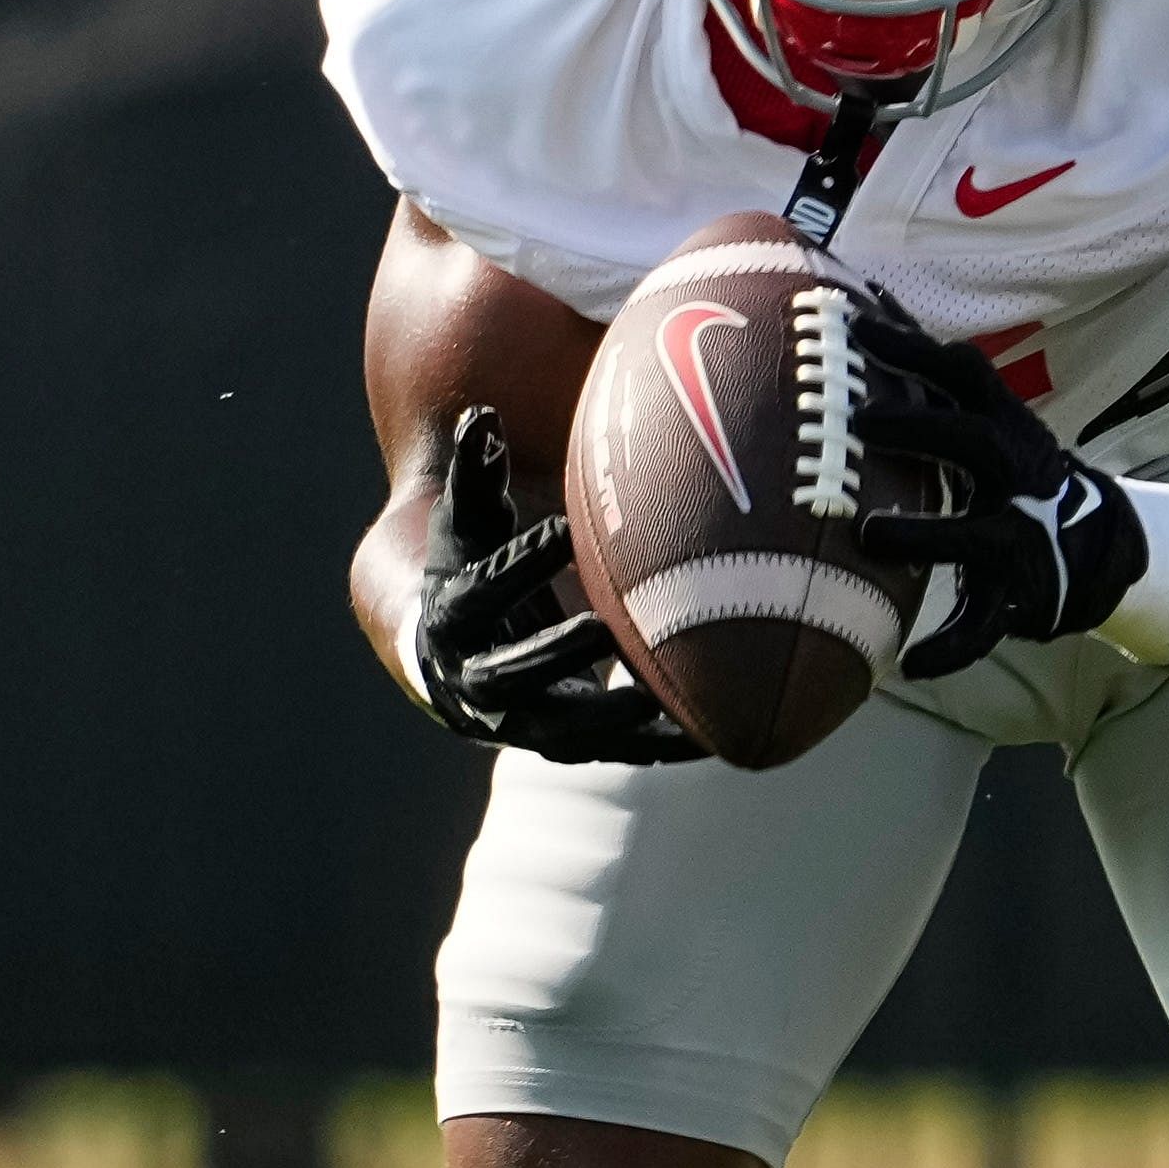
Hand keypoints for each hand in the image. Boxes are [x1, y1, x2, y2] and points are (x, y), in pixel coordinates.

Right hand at [406, 407, 702, 764]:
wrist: (455, 653)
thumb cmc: (470, 567)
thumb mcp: (468, 520)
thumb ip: (476, 474)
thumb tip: (480, 417)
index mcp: (454, 619)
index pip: (481, 592)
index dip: (519, 564)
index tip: (562, 532)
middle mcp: (479, 680)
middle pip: (512, 675)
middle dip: (554, 654)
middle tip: (601, 628)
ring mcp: (523, 719)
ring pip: (565, 730)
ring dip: (611, 721)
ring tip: (661, 702)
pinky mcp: (569, 740)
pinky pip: (616, 750)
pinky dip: (661, 745)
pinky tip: (714, 734)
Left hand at [851, 315, 1148, 678]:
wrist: (1102, 550)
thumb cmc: (1015, 476)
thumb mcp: (987, 424)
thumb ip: (932, 384)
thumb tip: (864, 307)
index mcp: (1004, 428)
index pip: (963, 375)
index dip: (914, 347)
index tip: (859, 323)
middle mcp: (1016, 474)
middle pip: (975, 442)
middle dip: (920, 429)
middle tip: (858, 420)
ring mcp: (1021, 536)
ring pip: (979, 536)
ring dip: (926, 534)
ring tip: (868, 538)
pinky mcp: (1020, 595)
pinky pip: (985, 626)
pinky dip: (951, 648)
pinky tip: (912, 666)